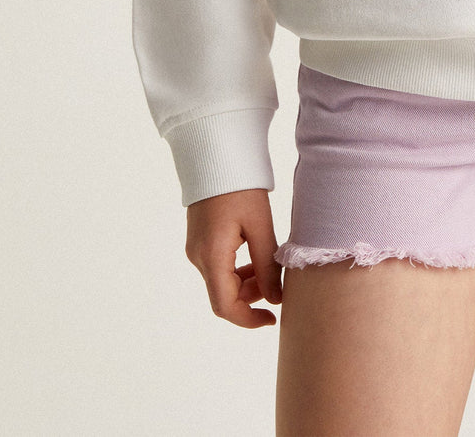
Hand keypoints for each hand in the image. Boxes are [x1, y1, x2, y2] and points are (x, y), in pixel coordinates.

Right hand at [185, 187, 282, 326]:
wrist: (216, 154)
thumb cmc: (241, 187)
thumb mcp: (260, 226)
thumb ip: (267, 265)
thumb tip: (275, 299)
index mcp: (212, 256)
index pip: (225, 306)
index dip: (248, 319)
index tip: (271, 318)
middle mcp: (198, 257)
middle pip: (223, 295)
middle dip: (251, 297)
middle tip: (277, 284)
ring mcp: (196, 249)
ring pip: (221, 282)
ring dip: (245, 283)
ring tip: (270, 268)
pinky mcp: (199, 240)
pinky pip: (218, 266)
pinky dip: (237, 270)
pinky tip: (256, 256)